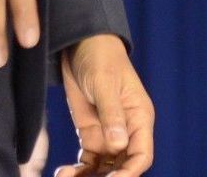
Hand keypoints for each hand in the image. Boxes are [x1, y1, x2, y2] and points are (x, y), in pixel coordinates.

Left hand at [53, 35, 153, 175]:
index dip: (129, 173)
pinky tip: (64, 173)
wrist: (79, 43)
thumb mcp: (104, 82)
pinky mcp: (91, 134)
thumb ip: (111, 113)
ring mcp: (108, 134)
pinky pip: (88, 162)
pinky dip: (79, 171)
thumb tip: (119, 145)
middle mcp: (127, 131)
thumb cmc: (100, 56)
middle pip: (123, 166)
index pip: (141, 155)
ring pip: (104, 168)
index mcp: (139, 118)